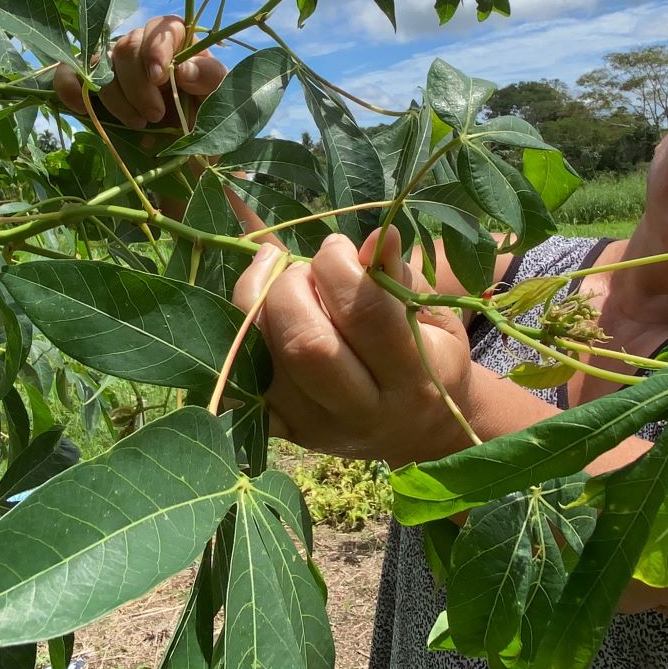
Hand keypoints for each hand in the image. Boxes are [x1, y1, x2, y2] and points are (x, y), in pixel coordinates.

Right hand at [51, 14, 225, 129]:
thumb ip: (210, 78)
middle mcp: (143, 48)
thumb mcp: (219, 98)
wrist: (188, 149)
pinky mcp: (93, 85)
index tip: (159, 77)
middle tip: (155, 116)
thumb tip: (184, 69)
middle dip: (138, 85)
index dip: (156, 48)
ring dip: (115, 96)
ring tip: (137, 124)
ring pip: (100, 63)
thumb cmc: (207, 117)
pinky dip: (70, 87)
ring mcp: (115, 65)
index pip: (162, 27)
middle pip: (127, 46)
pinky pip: (70, 74)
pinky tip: (82, 109)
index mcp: (178, 43)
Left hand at [233, 228, 474, 466]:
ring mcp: (314, 427)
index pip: (364, 314)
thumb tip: (380, 236)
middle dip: (292, 286)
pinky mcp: (283, 432)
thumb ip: (400, 276)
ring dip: (258, 304)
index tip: (339, 248)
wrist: (421, 431)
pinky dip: (236, 341)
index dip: (340, 267)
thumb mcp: (431, 316)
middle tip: (304, 270)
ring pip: (261, 361)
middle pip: (305, 343)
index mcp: (411, 379)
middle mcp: (360, 411)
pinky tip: (256, 314)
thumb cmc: (431, 359)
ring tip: (279, 282)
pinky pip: (238, 383)